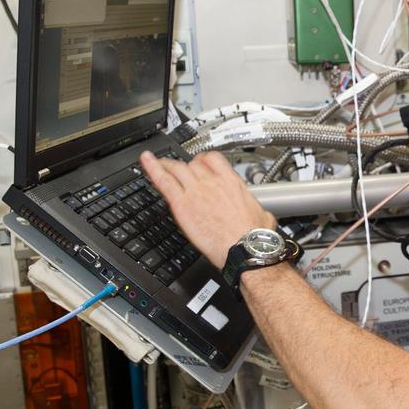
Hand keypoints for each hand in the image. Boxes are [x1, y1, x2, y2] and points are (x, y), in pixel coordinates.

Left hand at [140, 150, 276, 266]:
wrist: (246, 248)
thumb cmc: (255, 236)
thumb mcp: (263, 215)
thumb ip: (257, 209)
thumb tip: (262, 214)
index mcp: (232, 182)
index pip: (212, 160)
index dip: (203, 160)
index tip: (200, 163)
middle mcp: (213, 182)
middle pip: (193, 164)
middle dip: (185, 166)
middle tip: (178, 169)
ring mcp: (196, 191)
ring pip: (176, 169)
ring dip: (166, 164)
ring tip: (158, 163)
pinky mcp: (182, 204)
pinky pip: (164, 180)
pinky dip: (152, 168)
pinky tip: (145, 161)